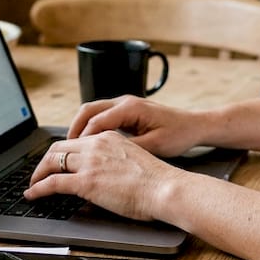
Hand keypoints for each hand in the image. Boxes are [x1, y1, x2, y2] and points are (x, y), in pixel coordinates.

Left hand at [24, 131, 179, 220]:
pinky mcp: (86, 182)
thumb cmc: (157, 181)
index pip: (76, 140)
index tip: (57, 161)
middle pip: (58, 147)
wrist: (165, 188)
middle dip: (45, 161)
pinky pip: (52, 182)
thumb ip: (115, 161)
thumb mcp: (133, 160)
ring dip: (38, 174)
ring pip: (51, 162)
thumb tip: (106, 174)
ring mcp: (89, 162)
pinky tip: (33, 194)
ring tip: (33, 185)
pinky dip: (38, 188)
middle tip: (40, 173)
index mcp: (109, 137)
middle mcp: (96, 145)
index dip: (62, 151)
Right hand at [69, 94, 205, 157]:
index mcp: (130, 108)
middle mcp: (124, 101)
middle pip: (87, 110)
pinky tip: (88, 145)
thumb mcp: (154, 146)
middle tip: (63, 150)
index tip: (71, 154)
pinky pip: (102, 116)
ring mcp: (125, 104)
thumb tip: (105, 158)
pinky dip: (91, 128)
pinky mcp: (127, 112)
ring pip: (92, 111)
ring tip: (71, 148)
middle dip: (73, 129)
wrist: (195, 125)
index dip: (81, 139)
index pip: (95, 121)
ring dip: (80, 127)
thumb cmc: (179, 134)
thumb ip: (128, 149)